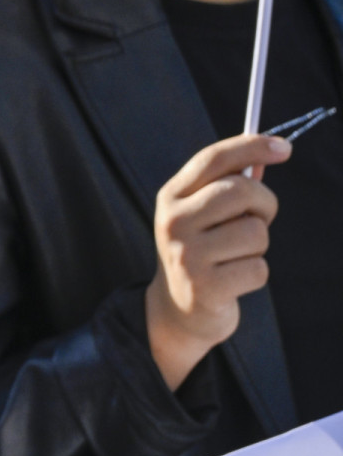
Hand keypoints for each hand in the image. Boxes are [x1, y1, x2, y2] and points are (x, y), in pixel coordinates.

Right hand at [145, 135, 288, 389]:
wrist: (177, 309)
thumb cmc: (201, 251)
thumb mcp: (202, 214)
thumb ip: (227, 185)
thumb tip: (268, 154)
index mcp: (171, 196)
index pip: (213, 160)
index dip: (251, 147)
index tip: (284, 147)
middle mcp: (173, 221)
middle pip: (241, 191)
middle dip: (265, 204)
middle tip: (259, 219)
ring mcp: (186, 254)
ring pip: (255, 232)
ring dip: (258, 246)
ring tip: (238, 255)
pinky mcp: (205, 286)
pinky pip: (258, 268)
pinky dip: (255, 273)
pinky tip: (235, 279)